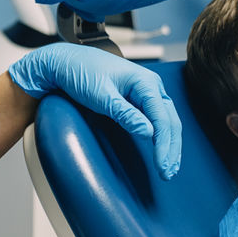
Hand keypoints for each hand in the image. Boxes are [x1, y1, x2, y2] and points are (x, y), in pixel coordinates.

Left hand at [9, 42, 181, 179]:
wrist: (66, 63)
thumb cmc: (82, 73)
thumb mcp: (102, 97)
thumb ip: (126, 115)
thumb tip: (148, 133)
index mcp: (146, 82)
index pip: (162, 118)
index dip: (164, 145)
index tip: (162, 166)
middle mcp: (151, 86)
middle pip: (170, 120)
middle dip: (171, 148)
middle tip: (168, 173)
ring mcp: (147, 92)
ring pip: (167, 120)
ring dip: (169, 144)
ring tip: (169, 167)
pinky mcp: (139, 99)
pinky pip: (157, 119)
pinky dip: (161, 136)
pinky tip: (162, 149)